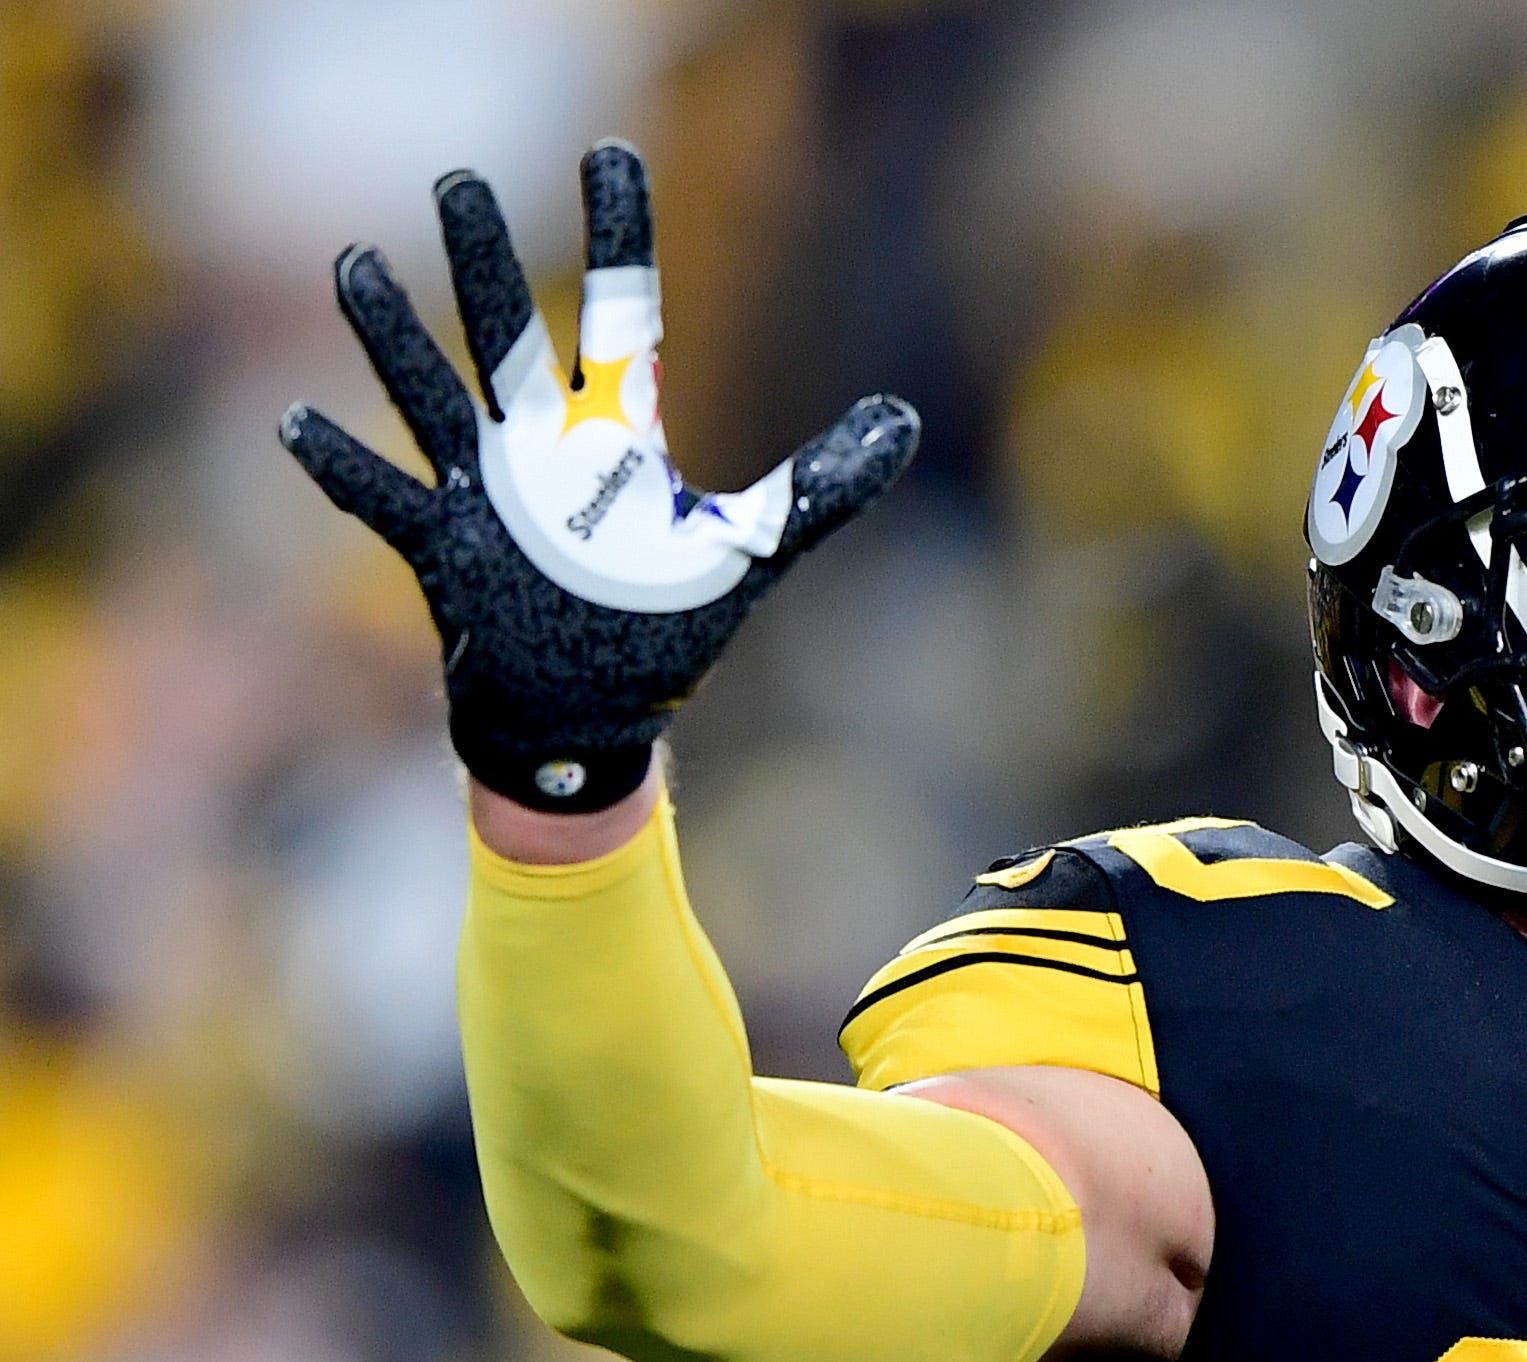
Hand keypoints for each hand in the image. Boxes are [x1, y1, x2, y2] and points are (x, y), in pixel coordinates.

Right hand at [281, 140, 918, 811]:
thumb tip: (902, 419)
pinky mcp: (443, 553)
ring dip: (391, 339)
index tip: (611, 155)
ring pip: (431, 398)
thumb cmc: (657, 626)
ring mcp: (482, 494)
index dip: (620, 237)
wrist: (588, 716)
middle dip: (484, 265)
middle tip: (457, 181)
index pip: (622, 313)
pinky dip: (344, 467)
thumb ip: (824, 487)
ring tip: (353, 264)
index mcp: (615, 433)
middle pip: (508, 336)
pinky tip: (298, 421)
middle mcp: (540, 445)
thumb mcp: (753, 551)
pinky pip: (384, 501)